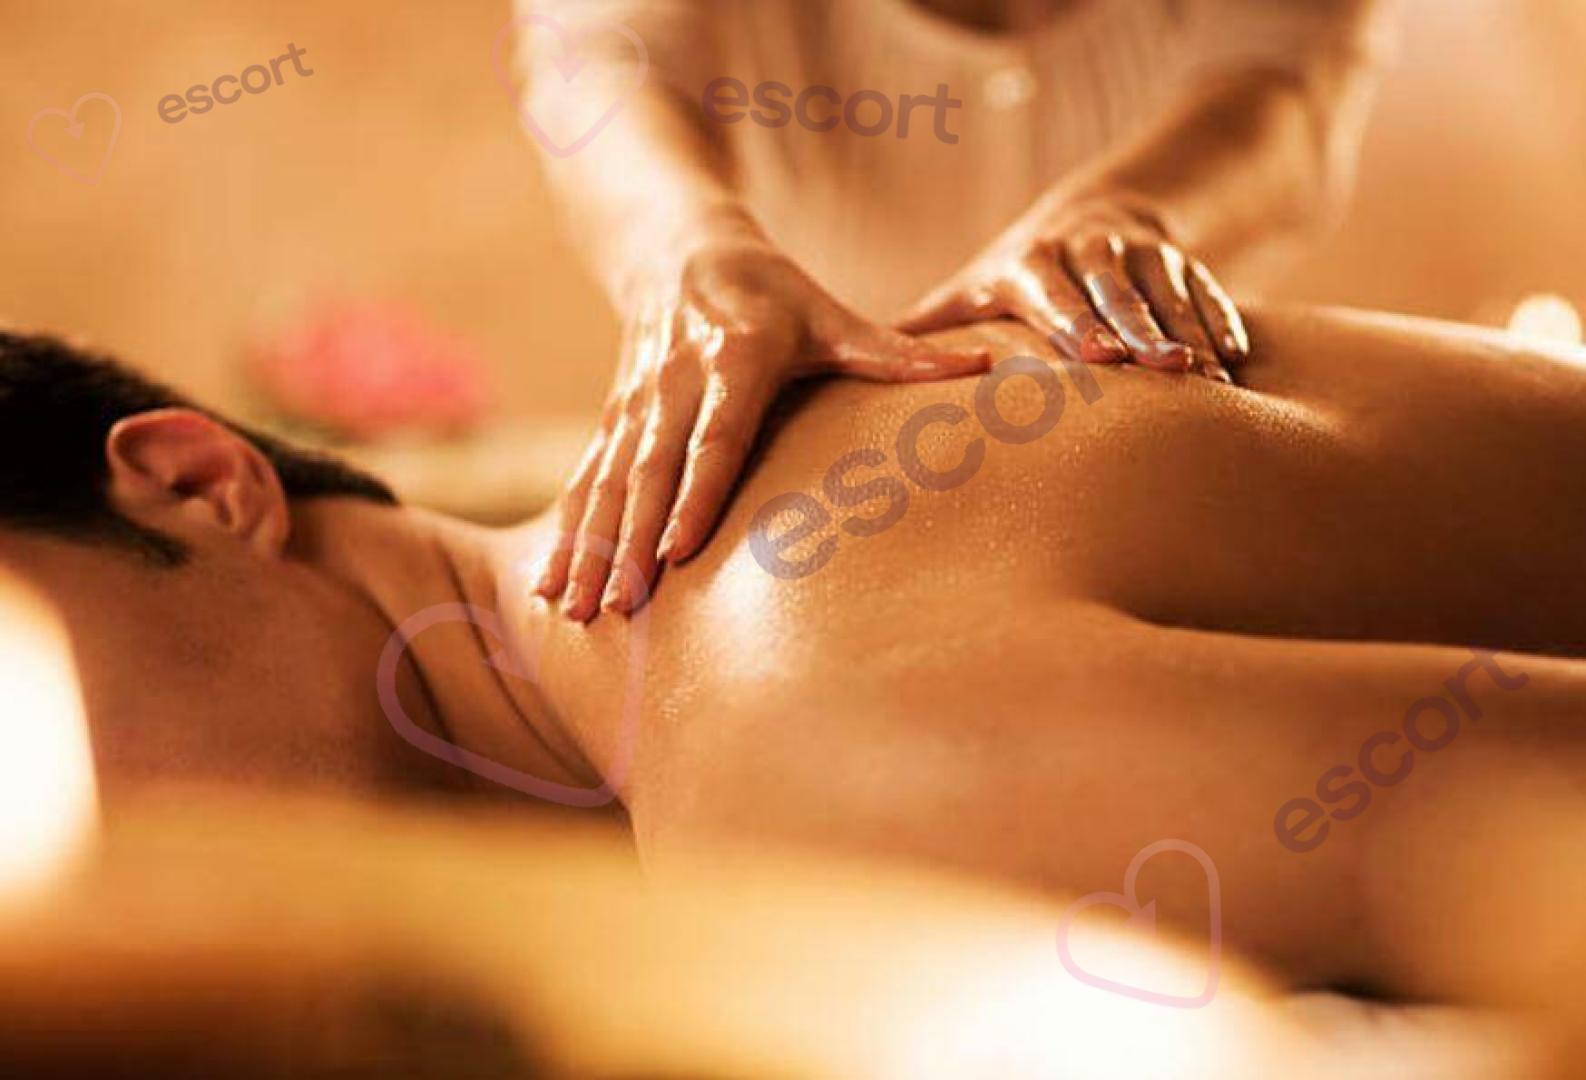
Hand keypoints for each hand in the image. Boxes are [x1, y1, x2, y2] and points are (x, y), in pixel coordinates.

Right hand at [534, 239, 990, 620]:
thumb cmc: (771, 292)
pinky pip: (584, 481)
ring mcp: (635, 403)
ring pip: (608, 482)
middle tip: (619, 606)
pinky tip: (551, 586)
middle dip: (629, 541)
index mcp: (733, 357)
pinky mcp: (612, 420)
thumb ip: (895, 354)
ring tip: (577, 610)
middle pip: (651, 471)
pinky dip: (567, 534)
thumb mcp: (831, 314)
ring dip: (589, 548)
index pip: (715, 436)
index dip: (697, 492)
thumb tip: (983, 367)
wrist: (680, 248)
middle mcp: (674, 382)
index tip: (679, 549)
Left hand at [897, 196, 1248, 382]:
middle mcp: (1091, 251)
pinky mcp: (1183, 261)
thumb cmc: (1017, 274)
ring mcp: (1142, 253)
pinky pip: (1207, 290)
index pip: (1057, 294)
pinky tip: (1236, 362)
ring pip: (1170, 293)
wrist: (1095, 213)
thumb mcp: (972, 288)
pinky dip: (1222, 322)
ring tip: (1211, 380)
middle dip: (1145, 330)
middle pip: (1120, 293)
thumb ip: (926, 329)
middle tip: (1168, 372)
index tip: (1096, 357)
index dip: (1078, 323)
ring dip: (1191, 334)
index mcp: (1034, 263)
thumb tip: (861, 373)